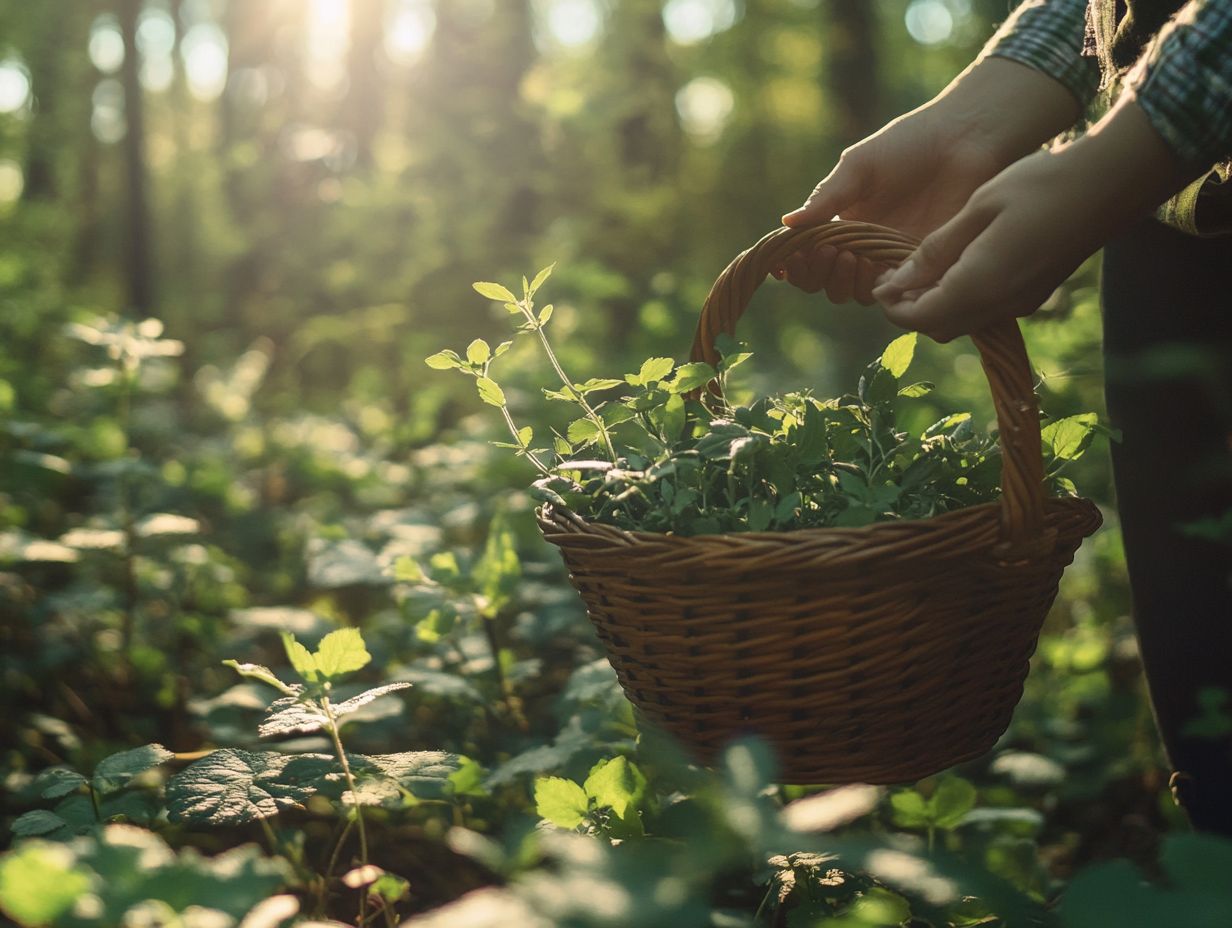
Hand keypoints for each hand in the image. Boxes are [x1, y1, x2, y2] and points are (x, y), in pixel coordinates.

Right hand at [777, 58, 1083, 304]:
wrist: (966, 140)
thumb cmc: (910, 144)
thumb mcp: (859, 166)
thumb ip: (826, 198)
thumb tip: (786, 224)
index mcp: (843, 224)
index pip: (809, 257)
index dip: (795, 263)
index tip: (789, 258)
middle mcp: (864, 248)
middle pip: (827, 283)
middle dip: (818, 273)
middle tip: (828, 251)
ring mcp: (893, 260)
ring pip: (856, 294)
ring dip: (845, 281)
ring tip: (851, 256)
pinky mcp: (924, 267)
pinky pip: (896, 293)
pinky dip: (880, 287)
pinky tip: (877, 266)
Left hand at [871, 99, 1191, 341]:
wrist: (1110, 183)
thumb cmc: (1039, 184)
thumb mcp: (977, 209)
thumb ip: (934, 251)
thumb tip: (893, 286)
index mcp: (979, 284)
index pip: (919, 318)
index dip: (892, 306)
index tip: (880, 280)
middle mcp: (999, 305)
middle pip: (937, 327)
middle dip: (910, 309)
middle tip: (897, 273)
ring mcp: (1020, 305)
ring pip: (961, 324)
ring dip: (935, 306)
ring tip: (923, 267)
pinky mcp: (1033, 297)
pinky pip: (984, 312)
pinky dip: (960, 301)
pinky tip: (956, 267)